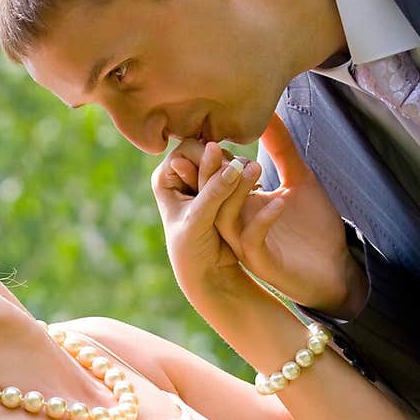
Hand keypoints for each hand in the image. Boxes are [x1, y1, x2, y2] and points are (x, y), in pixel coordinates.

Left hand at [151, 140, 258, 305]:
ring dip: (239, 169)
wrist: (207, 271)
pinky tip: (254, 188)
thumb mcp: (199, 220)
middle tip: (240, 177)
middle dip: (225, 164)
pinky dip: (245, 177)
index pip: (188, 149)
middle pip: (207, 150)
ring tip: (252, 181)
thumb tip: (234, 165)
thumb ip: (214, 192)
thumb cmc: (193, 250)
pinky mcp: (220, 188)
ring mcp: (201, 180)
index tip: (222, 177)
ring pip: (224, 159)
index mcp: (164, 178)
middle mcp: (180, 174)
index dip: (208, 159)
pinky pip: (235, 172)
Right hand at [169, 118, 367, 316]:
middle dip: (208, 174)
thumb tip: (269, 112)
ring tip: (255, 167)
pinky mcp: (263, 264)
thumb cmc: (314, 227)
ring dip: (235, 194)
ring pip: (224, 220)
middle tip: (212, 145)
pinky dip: (264, 219)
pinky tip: (282, 200)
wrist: (334, 268)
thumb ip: (281, 148)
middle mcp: (236, 226)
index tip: (208, 131)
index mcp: (239, 205)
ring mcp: (247, 246)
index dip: (206, 159)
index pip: (211, 181)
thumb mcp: (299, 178)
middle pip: (208, 199)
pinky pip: (253, 240)